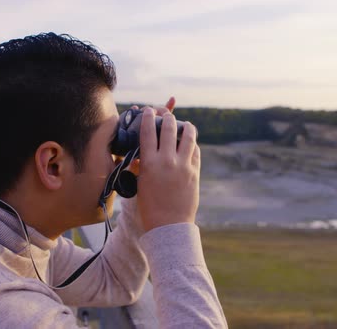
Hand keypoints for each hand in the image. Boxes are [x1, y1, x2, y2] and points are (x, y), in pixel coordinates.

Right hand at [136, 98, 199, 231]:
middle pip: (169, 128)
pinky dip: (192, 144)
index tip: (149, 110)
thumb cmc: (150, 206)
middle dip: (168, 117)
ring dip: (186, 126)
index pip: (148, 132)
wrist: (169, 225)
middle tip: (167, 115)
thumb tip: (141, 152)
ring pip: (188, 136)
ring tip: (185, 124)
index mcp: (149, 163)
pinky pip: (195, 151)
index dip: (148, 118)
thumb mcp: (141, 184)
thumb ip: (142, 166)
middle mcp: (167, 161)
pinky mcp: (195, 172)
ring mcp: (183, 165)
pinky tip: (190, 144)